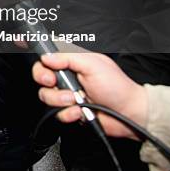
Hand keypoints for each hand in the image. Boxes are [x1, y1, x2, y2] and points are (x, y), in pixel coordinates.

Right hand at [32, 52, 146, 138]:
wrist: (129, 114)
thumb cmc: (117, 87)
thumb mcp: (93, 64)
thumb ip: (68, 57)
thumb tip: (46, 57)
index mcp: (71, 61)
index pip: (47, 55)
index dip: (41, 59)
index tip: (43, 64)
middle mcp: (67, 76)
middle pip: (40, 75)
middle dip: (45, 79)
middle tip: (54, 82)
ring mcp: (66, 94)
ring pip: (46, 95)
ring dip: (59, 99)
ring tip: (76, 100)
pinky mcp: (69, 110)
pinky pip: (56, 113)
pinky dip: (68, 113)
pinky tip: (80, 111)